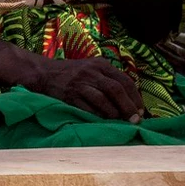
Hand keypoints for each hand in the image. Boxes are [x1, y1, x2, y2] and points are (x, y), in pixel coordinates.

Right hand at [18, 54, 143, 121]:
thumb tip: (132, 101)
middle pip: (116, 90)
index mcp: (100, 64)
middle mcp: (91, 72)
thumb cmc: (73, 73)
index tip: (140, 110)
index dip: (135, 97)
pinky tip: (103, 121)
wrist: (44, 73)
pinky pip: (88, 108)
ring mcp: (79, 83)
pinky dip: (98, 116)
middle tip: (134, 119)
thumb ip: (110, 79)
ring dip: (114, 113)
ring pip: (103, 99)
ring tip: (119, 121)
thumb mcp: (92, 68)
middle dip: (128, 106)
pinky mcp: (70, 95)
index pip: (125, 80)